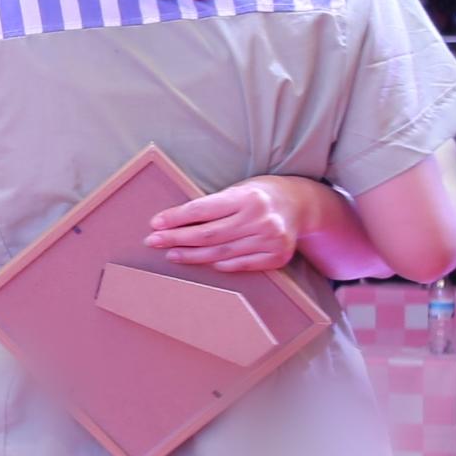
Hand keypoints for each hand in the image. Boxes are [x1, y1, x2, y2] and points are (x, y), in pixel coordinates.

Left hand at [150, 177, 311, 274]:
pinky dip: (218, 264)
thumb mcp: (239, 190)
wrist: (302, 205)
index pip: (202, 210)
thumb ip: (213, 205)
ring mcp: (270, 240)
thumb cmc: (260, 195)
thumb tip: (174, 222)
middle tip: (154, 241)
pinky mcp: (277, 257)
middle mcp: (260, 219)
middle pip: (208, 235)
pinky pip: (239, 265)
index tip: (155, 224)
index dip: (175, 218)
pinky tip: (202, 262)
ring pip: (220, 253)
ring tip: (172, 254)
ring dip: (191, 255)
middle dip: (176, 238)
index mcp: (248, 197)